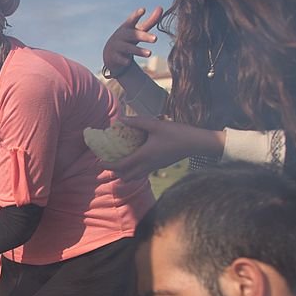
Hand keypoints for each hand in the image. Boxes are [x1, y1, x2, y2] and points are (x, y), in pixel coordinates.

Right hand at [103, 7, 162, 76]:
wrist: (110, 53)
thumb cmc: (128, 39)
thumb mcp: (138, 30)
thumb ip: (150, 21)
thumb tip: (161, 7)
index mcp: (127, 27)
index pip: (132, 19)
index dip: (137, 15)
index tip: (143, 10)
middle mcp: (121, 35)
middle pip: (133, 35)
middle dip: (144, 36)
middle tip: (156, 39)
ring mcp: (117, 46)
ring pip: (128, 48)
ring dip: (139, 51)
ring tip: (150, 53)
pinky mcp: (114, 57)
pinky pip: (120, 59)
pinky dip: (124, 60)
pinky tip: (128, 62)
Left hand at [109, 116, 224, 180]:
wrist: (196, 143)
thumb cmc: (177, 132)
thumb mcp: (155, 124)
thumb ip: (137, 122)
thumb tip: (120, 119)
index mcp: (144, 156)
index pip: (121, 165)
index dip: (109, 165)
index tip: (99, 162)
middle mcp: (147, 165)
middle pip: (125, 176)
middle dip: (114, 171)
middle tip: (107, 162)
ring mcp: (154, 167)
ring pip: (134, 177)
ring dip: (124, 173)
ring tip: (118, 163)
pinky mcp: (159, 166)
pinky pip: (142, 173)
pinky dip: (133, 171)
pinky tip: (134, 160)